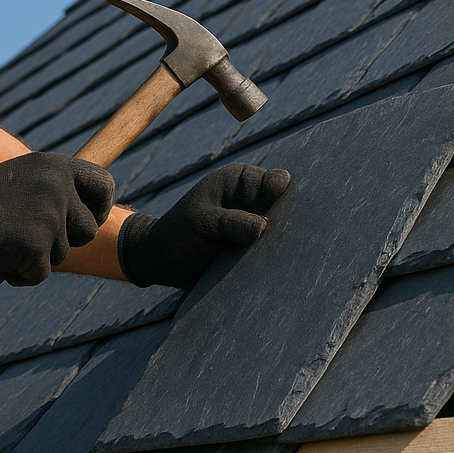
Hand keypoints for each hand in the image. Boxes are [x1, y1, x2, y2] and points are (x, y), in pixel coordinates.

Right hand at [0, 153, 114, 284]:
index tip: (86, 218)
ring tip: (9, 241)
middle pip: (88, 229)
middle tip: (34, 236)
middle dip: (67, 240)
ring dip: (39, 256)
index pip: (104, 186)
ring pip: (64, 254)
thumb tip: (89, 210)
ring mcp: (49, 218)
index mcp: (57, 166)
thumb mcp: (24, 179)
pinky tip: (1, 258)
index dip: (99, 207)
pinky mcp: (37, 247)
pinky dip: (23, 274)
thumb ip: (55, 187)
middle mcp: (58, 188)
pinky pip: (42, 273)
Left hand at [117, 163, 289, 287]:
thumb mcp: (200, 220)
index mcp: (241, 180)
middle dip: (290, 223)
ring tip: (283, 259)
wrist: (163, 262)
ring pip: (284, 234)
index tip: (275, 216)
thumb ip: (230, 221)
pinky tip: (281, 272)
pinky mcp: (257, 251)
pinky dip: (276, 263)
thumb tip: (262, 226)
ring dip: (285, 246)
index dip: (282, 198)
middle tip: (285, 240)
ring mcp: (259, 227)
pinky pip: (274, 255)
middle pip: (287, 209)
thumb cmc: (178, 231)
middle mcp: (255, 201)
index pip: (275, 183)